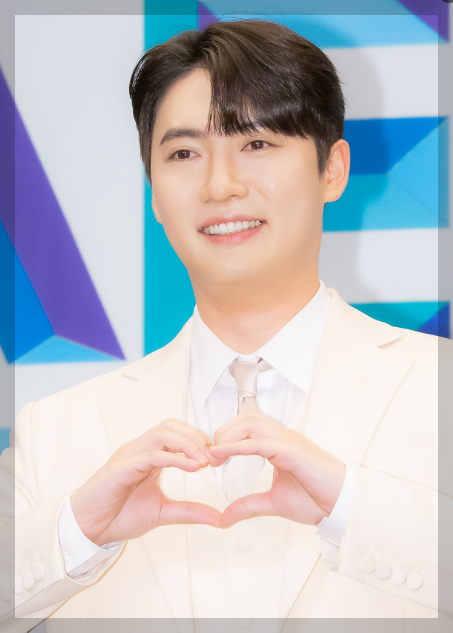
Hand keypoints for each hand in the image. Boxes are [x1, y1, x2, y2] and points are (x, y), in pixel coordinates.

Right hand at [71, 419, 219, 544]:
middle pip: (171, 426)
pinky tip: (191, 467)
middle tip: (213, 457)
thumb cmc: (119, 515)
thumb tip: (218, 518)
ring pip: (162, 433)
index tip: (216, 457)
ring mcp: (130, 455)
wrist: (90, 529)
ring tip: (203, 461)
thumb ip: (190, 511)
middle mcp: (140, 450)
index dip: (198, 440)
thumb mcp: (164, 512)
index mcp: (149, 455)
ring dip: (187, 443)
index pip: (176, 432)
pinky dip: (174, 457)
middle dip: (196, 437)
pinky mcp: (122, 467)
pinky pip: (151, 454)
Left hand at [209, 410, 345, 527]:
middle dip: (223, 431)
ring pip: (250, 422)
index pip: (247, 425)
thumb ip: (248, 505)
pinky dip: (237, 446)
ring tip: (216, 455)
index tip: (213, 457)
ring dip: (228, 435)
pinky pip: (259, 442)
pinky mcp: (292, 451)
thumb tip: (225, 517)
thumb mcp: (273, 502)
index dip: (226, 436)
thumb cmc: (317, 499)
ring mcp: (288, 441)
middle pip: (246, 417)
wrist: (342, 505)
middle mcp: (282, 437)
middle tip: (212, 455)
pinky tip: (223, 454)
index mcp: (278, 444)